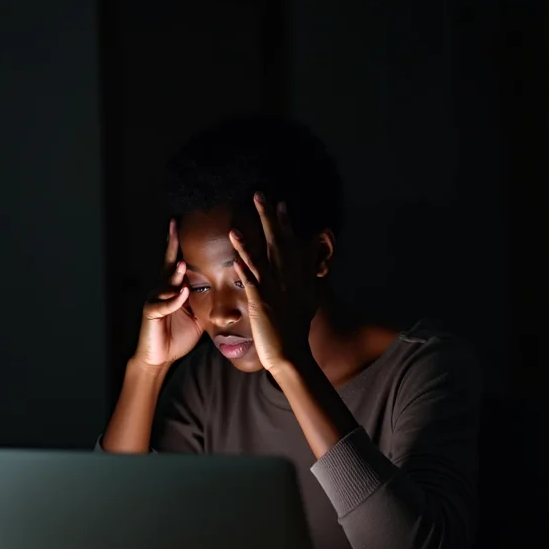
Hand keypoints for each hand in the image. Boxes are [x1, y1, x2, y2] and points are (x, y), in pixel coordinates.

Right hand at [133, 219, 202, 367]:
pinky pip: (163, 305)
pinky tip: (181, 293)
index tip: (183, 223)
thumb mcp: (197, 315)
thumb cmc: (178, 335)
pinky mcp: (152, 314)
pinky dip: (173, 299)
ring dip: (175, 274)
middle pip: (169, 264)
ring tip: (183, 264)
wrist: (160, 357)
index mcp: (174, 288)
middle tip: (174, 225)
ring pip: (166, 283)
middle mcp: (163, 289)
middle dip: (171, 245)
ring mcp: (156, 300)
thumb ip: (205, 300)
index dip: (180, 244)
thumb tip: (227, 291)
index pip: (178, 261)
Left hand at [229, 194, 312, 373]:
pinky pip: (251, 281)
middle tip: (259, 196)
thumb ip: (310, 274)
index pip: (292, 244)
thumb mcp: (310, 296)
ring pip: (261, 259)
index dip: (286, 223)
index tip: (282, 203)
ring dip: (248, 241)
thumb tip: (313, 257)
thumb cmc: (298, 327)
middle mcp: (288, 279)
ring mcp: (274, 290)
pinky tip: (234, 256)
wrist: (292, 352)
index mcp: (298, 276)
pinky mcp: (261, 303)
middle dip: (268, 219)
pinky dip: (244, 267)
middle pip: (277, 243)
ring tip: (235, 225)